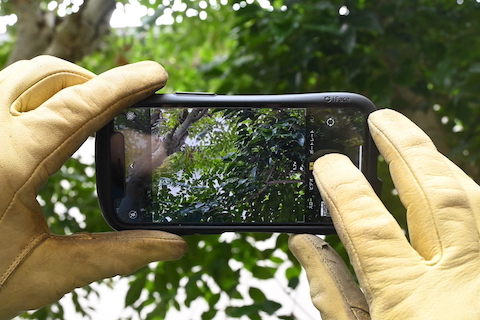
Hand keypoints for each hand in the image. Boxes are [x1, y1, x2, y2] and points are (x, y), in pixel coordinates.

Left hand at [0, 56, 186, 318]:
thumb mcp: (48, 273)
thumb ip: (116, 256)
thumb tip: (173, 246)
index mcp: (10, 165)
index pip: (79, 108)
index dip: (124, 86)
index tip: (156, 74)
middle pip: (48, 75)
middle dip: (93, 81)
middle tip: (119, 105)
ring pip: (19, 75)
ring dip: (61, 84)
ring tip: (86, 111)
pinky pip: (1, 92)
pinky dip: (32, 95)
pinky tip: (44, 123)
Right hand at [289, 109, 479, 318]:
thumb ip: (331, 291)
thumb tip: (303, 244)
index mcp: (410, 302)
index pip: (368, 225)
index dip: (342, 187)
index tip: (324, 162)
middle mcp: (458, 280)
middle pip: (433, 195)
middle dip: (404, 148)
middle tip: (380, 119)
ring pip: (471, 196)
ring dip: (438, 161)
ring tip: (410, 139)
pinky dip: (463, 190)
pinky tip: (445, 179)